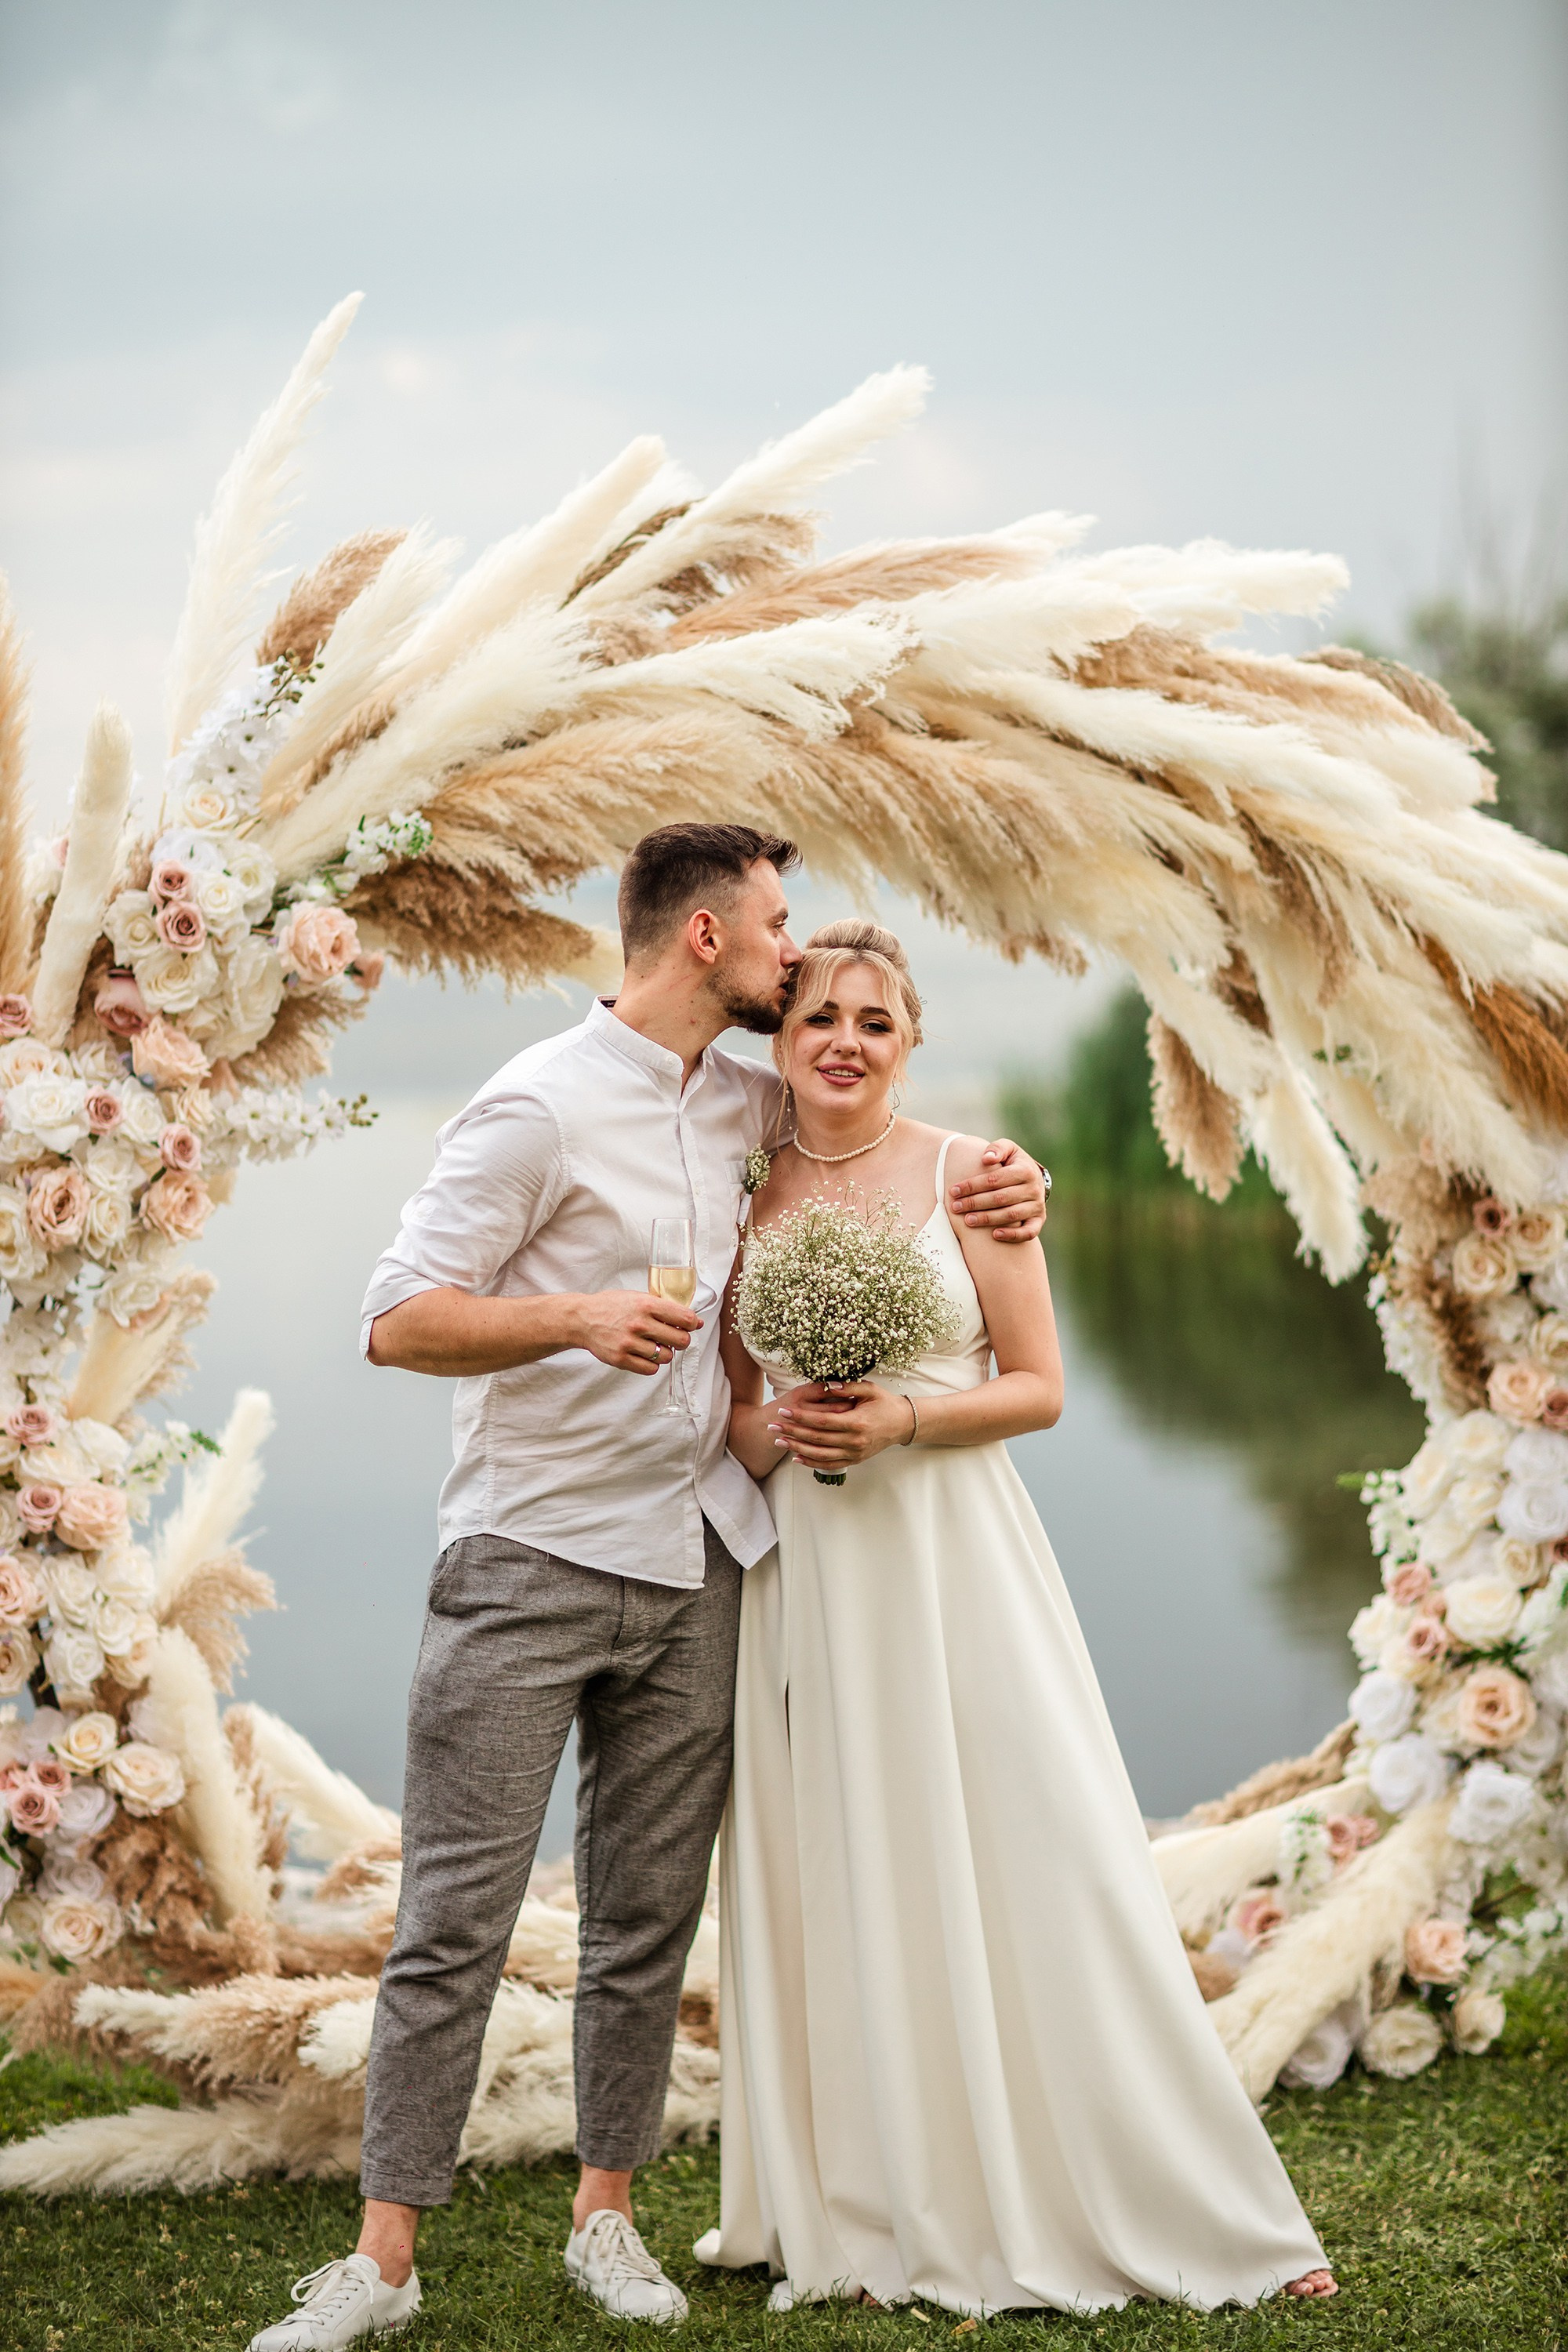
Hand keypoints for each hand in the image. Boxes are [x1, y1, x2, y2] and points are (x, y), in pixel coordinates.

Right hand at [573, 1289, 701, 1374]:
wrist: (582, 1319)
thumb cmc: (611, 1306)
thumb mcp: (638, 1297)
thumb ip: (666, 1308)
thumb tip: (696, 1321)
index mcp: (646, 1305)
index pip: (685, 1318)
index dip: (693, 1324)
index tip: (691, 1325)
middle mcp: (639, 1324)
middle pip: (681, 1340)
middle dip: (681, 1340)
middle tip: (673, 1338)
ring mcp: (629, 1343)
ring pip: (666, 1357)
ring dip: (665, 1353)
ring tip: (654, 1345)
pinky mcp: (621, 1359)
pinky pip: (651, 1369)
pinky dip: (652, 1364)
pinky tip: (645, 1354)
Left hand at [769, 1380, 911, 1470]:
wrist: (903, 1424)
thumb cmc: (886, 1403)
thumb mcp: (869, 1390)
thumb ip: (847, 1387)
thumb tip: (825, 1385)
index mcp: (857, 1422)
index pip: (821, 1420)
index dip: (800, 1417)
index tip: (784, 1411)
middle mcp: (854, 1441)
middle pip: (816, 1438)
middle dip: (792, 1432)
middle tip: (773, 1426)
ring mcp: (854, 1453)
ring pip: (819, 1454)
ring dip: (797, 1448)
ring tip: (779, 1441)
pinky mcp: (855, 1460)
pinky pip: (829, 1464)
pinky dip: (811, 1463)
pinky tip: (796, 1457)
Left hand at [950, 1139, 1047, 1241]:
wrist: (1034, 1179)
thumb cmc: (1013, 1164)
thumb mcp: (1008, 1150)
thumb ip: (997, 1149)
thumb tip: (986, 1158)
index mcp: (1025, 1170)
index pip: (994, 1179)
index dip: (972, 1185)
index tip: (954, 1191)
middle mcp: (1033, 1189)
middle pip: (1000, 1198)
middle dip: (975, 1203)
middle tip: (955, 1207)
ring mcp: (1037, 1206)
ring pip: (1011, 1215)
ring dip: (987, 1219)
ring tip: (967, 1221)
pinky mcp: (1039, 1221)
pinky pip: (1029, 1232)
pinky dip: (1013, 1235)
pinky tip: (995, 1236)